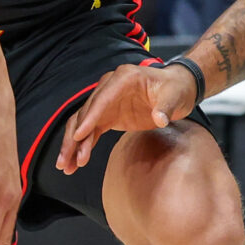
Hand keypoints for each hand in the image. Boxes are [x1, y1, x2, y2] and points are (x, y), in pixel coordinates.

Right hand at [56, 63, 194, 173]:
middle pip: (85, 112)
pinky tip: (76, 162)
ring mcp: (107, 102)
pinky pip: (91, 131)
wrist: (178, 88)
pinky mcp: (109, 115)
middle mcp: (110, 87)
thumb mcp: (175, 96)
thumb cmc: (176, 88)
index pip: (101, 99)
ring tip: (65, 166)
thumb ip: (166, 107)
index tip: (78, 136)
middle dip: (74, 137)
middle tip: (66, 159)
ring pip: (83, 123)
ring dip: (73, 145)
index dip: (89, 118)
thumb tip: (159, 119)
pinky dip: (83, 146)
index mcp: (124, 78)